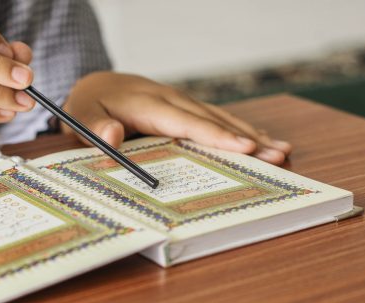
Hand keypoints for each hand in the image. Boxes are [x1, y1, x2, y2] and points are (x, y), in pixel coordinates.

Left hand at [61, 72, 291, 163]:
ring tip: (283, 151)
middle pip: (213, 121)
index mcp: (148, 104)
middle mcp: (171, 100)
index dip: (216, 136)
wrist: (96, 85)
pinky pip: (216, 119)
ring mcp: (181, 102)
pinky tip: (263, 141)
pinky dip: (240, 130)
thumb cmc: (88, 106)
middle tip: (278, 155)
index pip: (186, 123)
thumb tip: (113, 136)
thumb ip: (95, 128)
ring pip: (220, 118)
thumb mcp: (81, 116)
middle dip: (247, 139)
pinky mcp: (186, 108)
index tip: (245, 146)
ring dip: (252, 135)